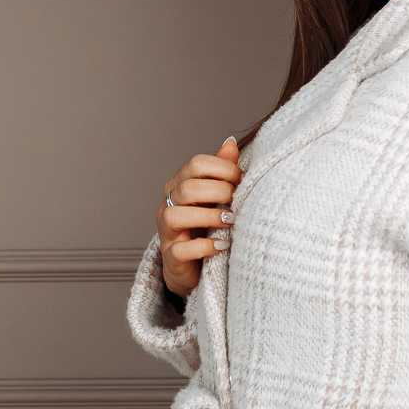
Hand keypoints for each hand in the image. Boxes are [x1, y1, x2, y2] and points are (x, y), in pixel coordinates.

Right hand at [156, 137, 243, 298]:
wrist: (195, 266)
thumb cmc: (207, 225)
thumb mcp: (216, 196)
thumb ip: (222, 170)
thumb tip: (230, 142)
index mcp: (180, 184)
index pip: (195, 163)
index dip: (222, 168)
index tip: (242, 180)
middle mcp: (168, 204)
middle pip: (187, 188)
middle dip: (218, 192)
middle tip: (237, 202)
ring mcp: (166, 231)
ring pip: (175, 216)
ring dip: (209, 217)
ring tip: (231, 222)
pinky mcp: (171, 256)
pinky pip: (181, 249)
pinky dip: (204, 246)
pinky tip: (223, 245)